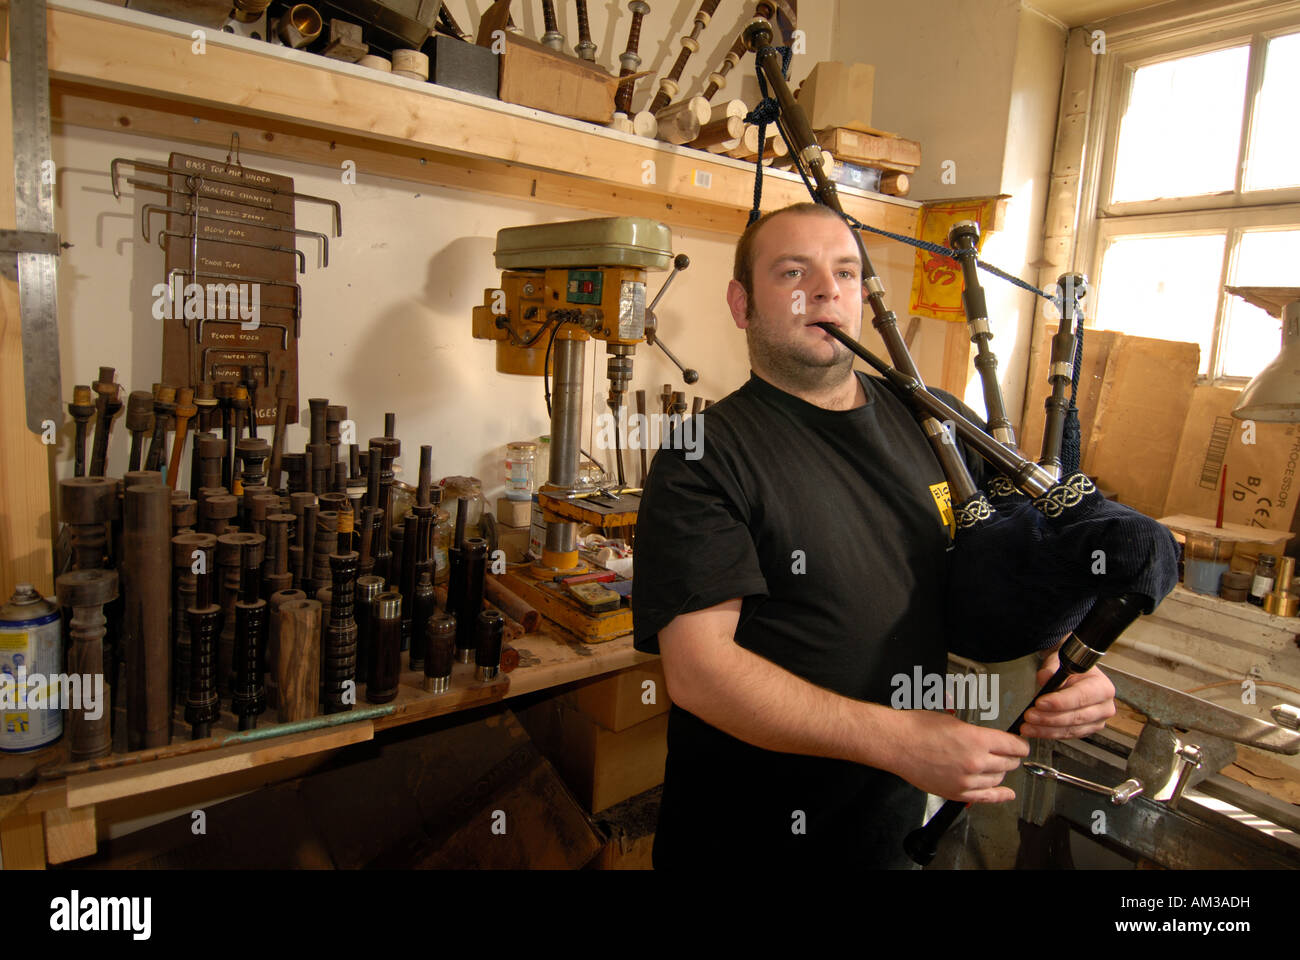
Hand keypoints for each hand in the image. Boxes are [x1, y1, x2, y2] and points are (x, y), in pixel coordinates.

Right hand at [890, 709, 1028, 803]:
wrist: (896, 743)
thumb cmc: (918, 728)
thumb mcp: (954, 721)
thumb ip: (976, 734)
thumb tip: (987, 741)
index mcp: (977, 740)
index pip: (1013, 746)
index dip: (1020, 745)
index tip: (1021, 745)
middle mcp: (976, 762)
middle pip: (1009, 764)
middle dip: (1010, 758)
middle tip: (1007, 754)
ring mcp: (966, 780)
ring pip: (998, 780)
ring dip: (999, 773)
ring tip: (994, 766)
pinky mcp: (956, 793)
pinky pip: (985, 797)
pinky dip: (998, 795)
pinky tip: (1006, 793)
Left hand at [1019, 652, 1115, 738]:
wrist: (1074, 676)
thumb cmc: (1070, 669)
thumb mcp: (1059, 662)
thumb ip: (1052, 669)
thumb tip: (1045, 677)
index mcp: (1103, 687)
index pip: (1081, 697)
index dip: (1060, 702)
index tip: (1040, 703)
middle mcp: (1104, 707)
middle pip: (1076, 716)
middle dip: (1049, 718)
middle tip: (1030, 715)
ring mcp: (1097, 721)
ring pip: (1070, 729)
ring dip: (1045, 729)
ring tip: (1028, 725)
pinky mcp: (1086, 730)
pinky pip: (1066, 735)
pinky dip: (1048, 733)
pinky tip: (1034, 730)